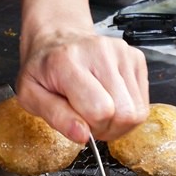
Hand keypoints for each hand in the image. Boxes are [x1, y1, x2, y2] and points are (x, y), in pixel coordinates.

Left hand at [15, 26, 148, 143]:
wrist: (58, 40)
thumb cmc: (43, 70)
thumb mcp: (31, 96)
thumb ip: (56, 117)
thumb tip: (83, 135)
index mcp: (67, 62)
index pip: (100, 110)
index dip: (92, 128)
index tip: (79, 124)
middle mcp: (100, 52)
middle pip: (124, 113)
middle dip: (108, 128)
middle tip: (89, 120)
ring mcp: (122, 53)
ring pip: (137, 111)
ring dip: (119, 121)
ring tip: (98, 111)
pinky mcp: (136, 58)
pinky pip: (143, 102)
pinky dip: (128, 110)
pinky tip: (110, 100)